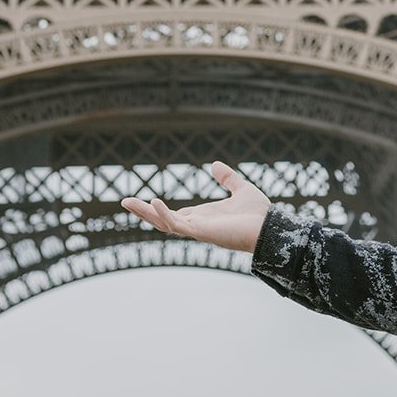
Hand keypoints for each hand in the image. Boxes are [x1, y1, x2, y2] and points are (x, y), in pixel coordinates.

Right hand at [120, 161, 270, 253]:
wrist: (271, 227)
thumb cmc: (259, 214)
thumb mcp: (241, 189)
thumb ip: (228, 178)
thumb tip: (215, 165)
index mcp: (204, 217)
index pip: (176, 215)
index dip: (159, 209)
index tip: (145, 201)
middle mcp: (198, 225)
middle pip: (163, 221)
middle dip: (144, 212)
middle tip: (125, 202)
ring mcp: (198, 229)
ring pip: (164, 224)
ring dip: (145, 213)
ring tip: (127, 202)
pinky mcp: (202, 232)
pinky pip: (178, 225)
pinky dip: (164, 214)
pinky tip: (154, 202)